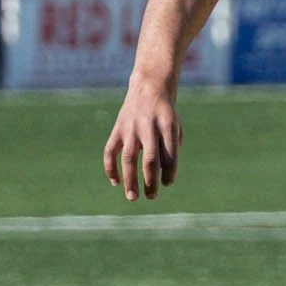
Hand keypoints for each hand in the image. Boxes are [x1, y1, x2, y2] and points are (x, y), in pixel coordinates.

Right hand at [102, 80, 180, 200]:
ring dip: (130, 179)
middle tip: (152, 197)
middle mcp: (148, 127)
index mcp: (168, 126)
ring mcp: (130, 128)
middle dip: (151, 181)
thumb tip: (162, 176)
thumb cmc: (166, 113)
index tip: (168, 184)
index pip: (169, 155)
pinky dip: (110, 167)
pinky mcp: (117, 129)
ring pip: (128, 158)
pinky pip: (110, 151)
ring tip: (133, 197)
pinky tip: (115, 182)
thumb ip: (171, 149)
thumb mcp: (176, 127)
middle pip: (150, 159)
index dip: (169, 172)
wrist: (149, 88)